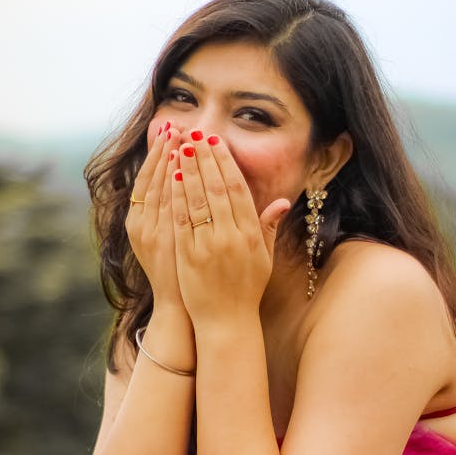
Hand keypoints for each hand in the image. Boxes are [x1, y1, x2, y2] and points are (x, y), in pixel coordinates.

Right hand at [125, 123, 186, 312]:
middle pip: (151, 179)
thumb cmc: (180, 271)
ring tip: (179, 138)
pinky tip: (182, 168)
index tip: (168, 129)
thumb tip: (180, 178)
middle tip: (173, 124)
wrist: (179, 305)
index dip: (157, 154)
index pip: (148, 179)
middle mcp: (141, 224)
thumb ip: (174, 208)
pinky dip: (173, 187)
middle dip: (163, 151)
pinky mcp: (164, 242)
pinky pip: (169, 208)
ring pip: (158, 189)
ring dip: (168, 162)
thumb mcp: (171, 237)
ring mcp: (151, 232)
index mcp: (140, 221)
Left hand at [171, 135, 290, 325]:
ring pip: (198, 200)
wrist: (226, 321)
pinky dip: (178, 197)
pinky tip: (173, 178)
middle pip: (216, 189)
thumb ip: (269, 228)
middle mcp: (231, 237)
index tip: (216, 141)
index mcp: (250, 234)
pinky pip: (183, 220)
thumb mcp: (264, 258)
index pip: (237, 190)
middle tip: (195, 133)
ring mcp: (209, 246)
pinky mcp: (189, 256)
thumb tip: (283, 202)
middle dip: (205, 158)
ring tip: (181, 146)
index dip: (226, 163)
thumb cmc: (246, 289)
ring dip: (189, 170)